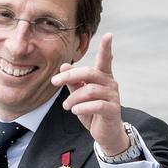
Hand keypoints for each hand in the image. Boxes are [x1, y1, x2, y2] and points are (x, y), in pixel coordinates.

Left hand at [51, 33, 128, 154]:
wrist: (105, 133)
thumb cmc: (92, 111)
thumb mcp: (79, 95)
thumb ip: (73, 82)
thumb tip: (64, 66)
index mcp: (103, 77)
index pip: (105, 59)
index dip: (107, 48)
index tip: (108, 34)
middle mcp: (110, 83)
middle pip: (89, 73)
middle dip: (69, 76)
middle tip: (54, 82)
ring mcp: (113, 96)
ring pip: (90, 90)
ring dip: (73, 98)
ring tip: (66, 106)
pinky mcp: (113, 110)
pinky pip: (96, 105)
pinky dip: (82, 107)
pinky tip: (75, 111)